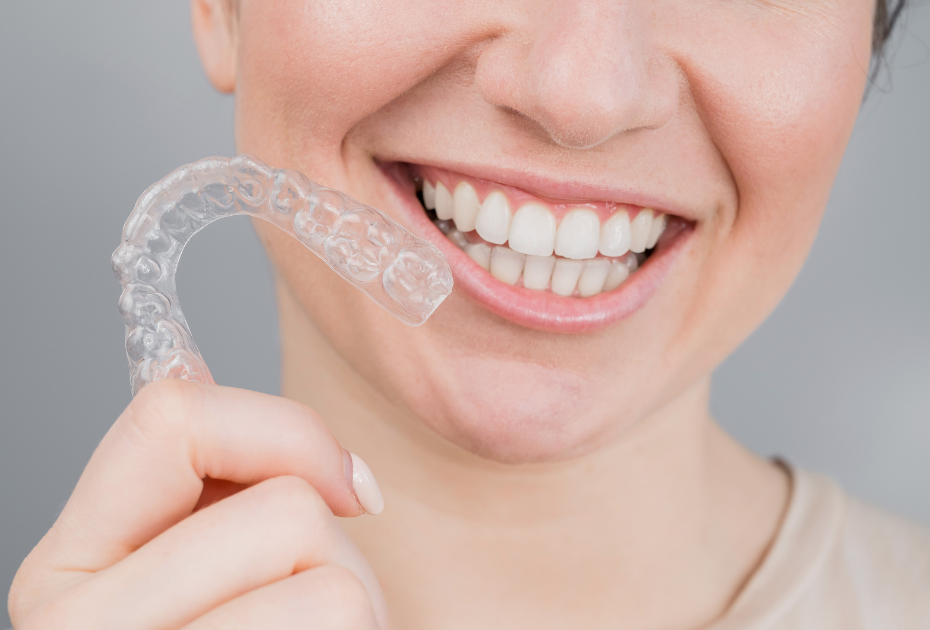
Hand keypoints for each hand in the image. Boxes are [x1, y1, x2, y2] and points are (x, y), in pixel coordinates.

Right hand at [8, 379, 387, 628]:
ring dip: (352, 609)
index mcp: (69, 568)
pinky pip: (337, 627)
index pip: (170, 415)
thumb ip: (206, 483)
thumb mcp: (210, 558)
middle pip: (284, 514)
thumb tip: (187, 362)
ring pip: (329, 586)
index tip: (341, 484)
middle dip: (335, 553)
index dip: (286, 429)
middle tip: (310, 606)